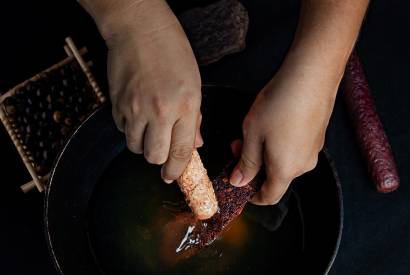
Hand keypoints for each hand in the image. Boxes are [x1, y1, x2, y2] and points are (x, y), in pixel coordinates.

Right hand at [87, 0, 202, 181]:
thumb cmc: (172, 51)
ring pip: (135, 146)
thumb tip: (195, 143)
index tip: (172, 175)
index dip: (176, 170)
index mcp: (185, 107)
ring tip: (149, 127)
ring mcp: (135, 108)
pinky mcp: (116, 104)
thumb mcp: (194, 84)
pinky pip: (122, 130)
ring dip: (143, 143)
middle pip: (154, 156)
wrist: (138, 28)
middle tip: (162, 147)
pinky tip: (137, 113)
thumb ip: (194, 118)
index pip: (181, 152)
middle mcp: (159, 112)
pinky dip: (130, 129)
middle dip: (158, 158)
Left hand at [230, 60, 337, 204]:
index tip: (241, 186)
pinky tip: (271, 124)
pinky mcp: (317, 136)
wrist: (311, 77)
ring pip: (284, 161)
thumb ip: (246, 162)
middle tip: (236, 146)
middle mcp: (303, 165)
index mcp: (285, 170)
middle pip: (275, 177)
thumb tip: (239, 182)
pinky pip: (295, 149)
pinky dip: (279, 145)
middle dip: (254, 166)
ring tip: (251, 130)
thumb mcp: (253, 134)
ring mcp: (313, 151)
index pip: (269, 196)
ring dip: (265, 153)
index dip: (253, 195)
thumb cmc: (279, 105)